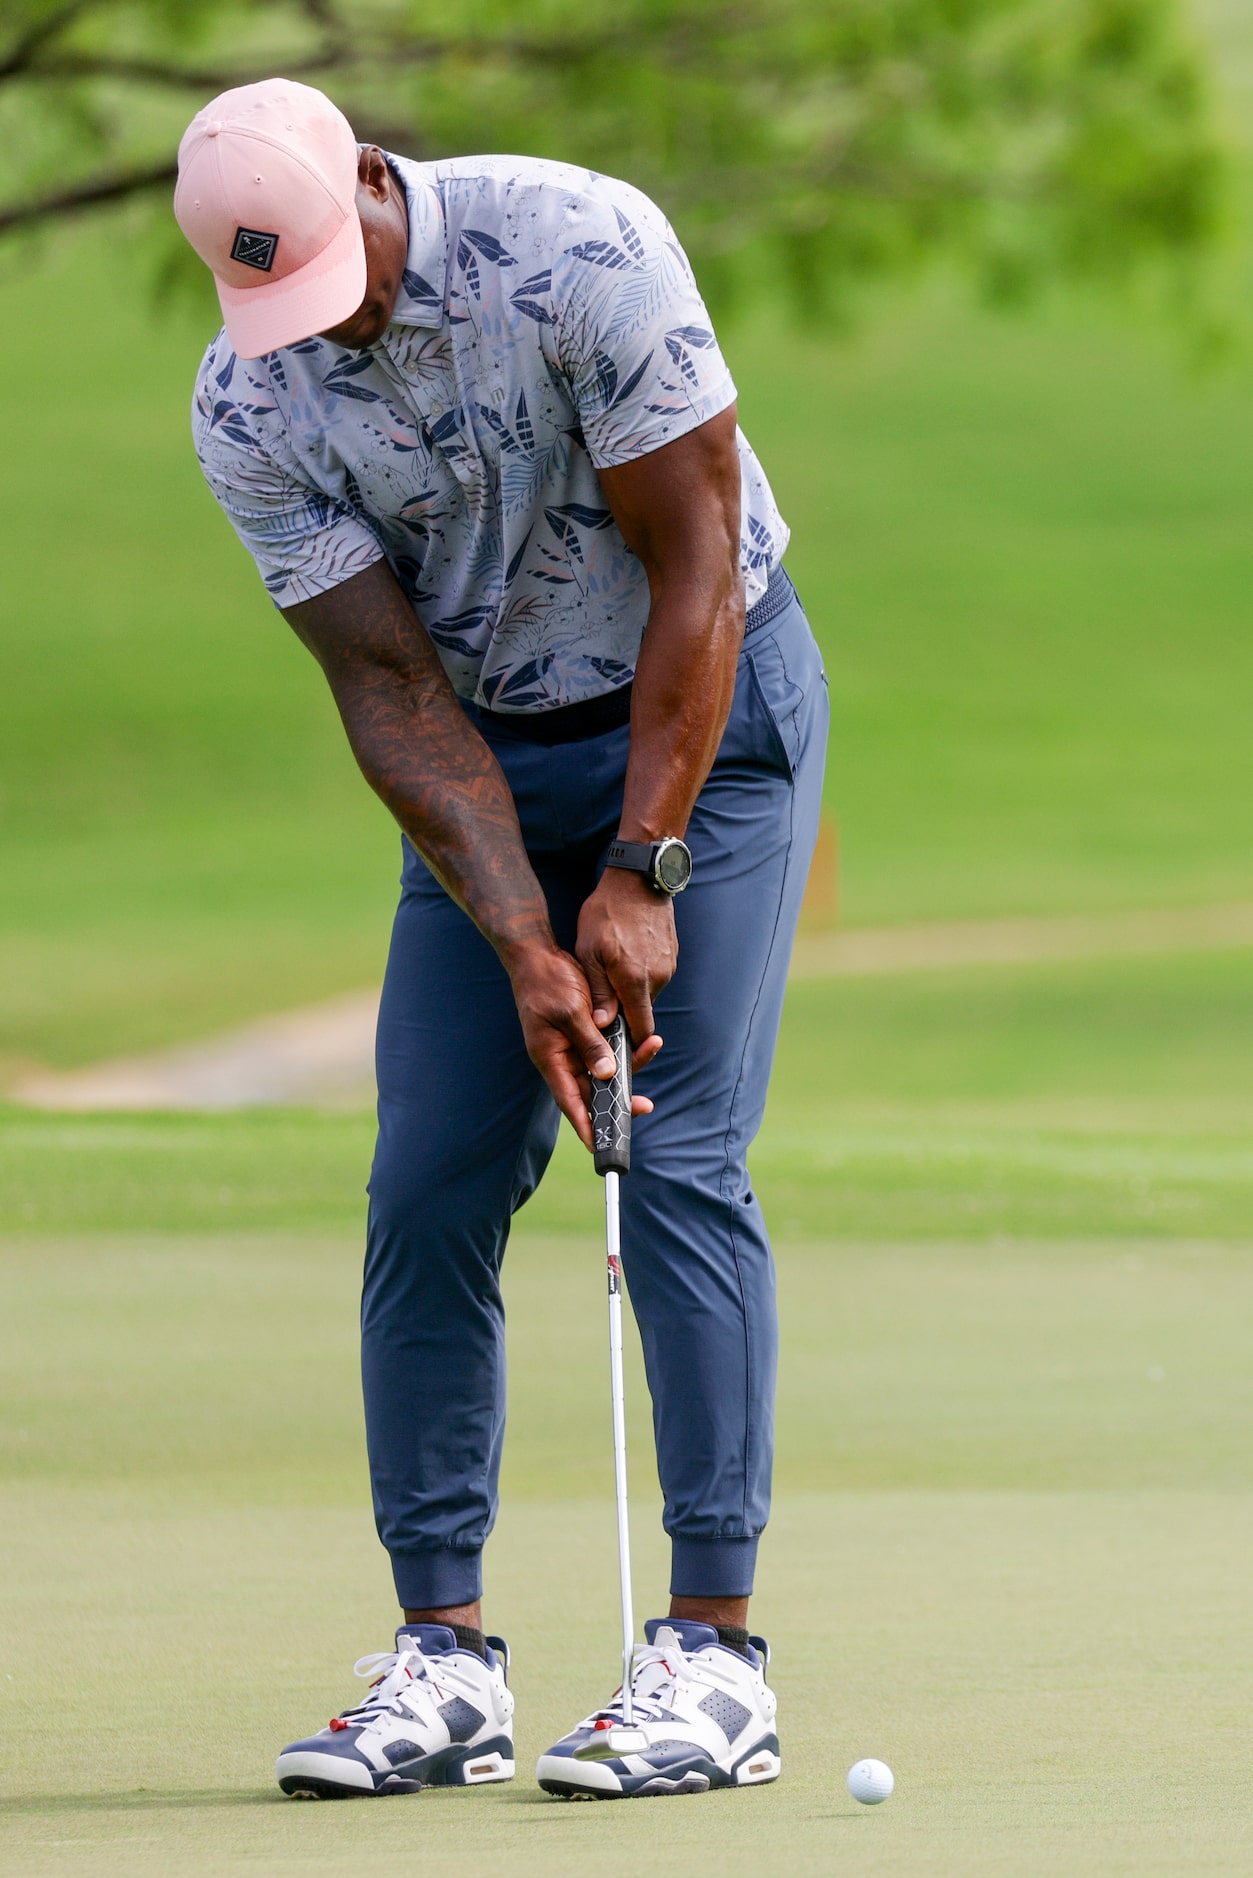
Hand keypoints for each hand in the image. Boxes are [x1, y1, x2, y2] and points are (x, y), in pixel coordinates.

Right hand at [508, 942, 653, 1148]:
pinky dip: (624, 1047)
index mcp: (551, 1058)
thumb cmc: (546, 982)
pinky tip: (643, 1041)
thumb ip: (590, 1044)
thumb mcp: (571, 1012)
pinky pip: (606, 1048)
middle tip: (646, 1106)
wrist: (537, 954)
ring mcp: (572, 1046)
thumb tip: (608, 1074)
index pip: (570, 1101)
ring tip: (653, 1048)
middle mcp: (562, 1057)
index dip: (585, 1124)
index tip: (599, 1146)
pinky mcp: (583, 1032)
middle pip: (591, 1090)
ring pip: (603, 1069)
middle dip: (618, 1098)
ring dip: (628, 1064)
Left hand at [575, 867, 672, 1073]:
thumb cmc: (606, 914)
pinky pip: (654, 976)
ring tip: (610, 972)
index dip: (629, 1043)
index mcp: (635, 981)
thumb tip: (603, 1025)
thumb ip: (598, 992)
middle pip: (643, 1013)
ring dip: (631, 992)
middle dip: (626, 1015)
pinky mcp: (671, 955)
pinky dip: (639, 975)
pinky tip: (624, 957)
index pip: (640, 1030)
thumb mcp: (590, 952)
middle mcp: (657, 978)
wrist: (638, 880)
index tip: (615, 1047)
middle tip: (603, 1004)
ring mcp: (668, 966)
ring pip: (648, 994)